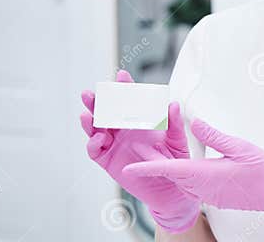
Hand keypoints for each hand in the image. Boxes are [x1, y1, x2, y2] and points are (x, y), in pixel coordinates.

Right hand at [79, 70, 200, 232]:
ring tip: (86, 113)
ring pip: (96, 129)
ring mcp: (114, 144)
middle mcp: (123, 129)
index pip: (130, 100)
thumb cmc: (175, 161)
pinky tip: (98, 138)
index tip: (122, 76)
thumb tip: (173, 104)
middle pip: (106, 112)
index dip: (125, 88)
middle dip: (98, 101)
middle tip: (91, 92)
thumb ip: (173, 123)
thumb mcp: (177, 140)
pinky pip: (96, 151)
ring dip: (90, 120)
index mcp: (139, 120)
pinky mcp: (108, 161)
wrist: (170, 188)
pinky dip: (93, 143)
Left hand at [122, 119, 263, 241]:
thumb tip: (193, 122)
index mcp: (204, 175)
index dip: (147, 166)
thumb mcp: (238, 146)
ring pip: (182, 179)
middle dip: (155, 160)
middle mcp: (201, 187)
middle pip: (172, 173)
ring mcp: (207, 194)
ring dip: (170, 166)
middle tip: (140, 144)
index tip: (127, 167)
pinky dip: (185, 173)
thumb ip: (213, 135)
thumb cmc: (262, 171)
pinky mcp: (213, 196)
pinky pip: (193, 184)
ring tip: (159, 150)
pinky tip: (186, 164)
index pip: (169, 170)